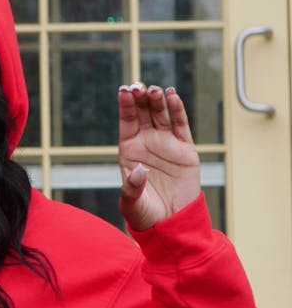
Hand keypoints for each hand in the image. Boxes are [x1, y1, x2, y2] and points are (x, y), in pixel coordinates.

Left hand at [117, 82, 201, 231]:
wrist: (171, 222)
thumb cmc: (145, 214)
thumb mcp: (132, 203)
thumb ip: (132, 187)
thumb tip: (139, 170)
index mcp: (129, 150)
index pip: (126, 122)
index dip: (125, 106)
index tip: (124, 90)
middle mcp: (147, 143)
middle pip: (143, 113)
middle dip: (140, 98)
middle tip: (139, 85)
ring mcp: (166, 144)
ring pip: (161, 115)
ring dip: (157, 101)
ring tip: (154, 90)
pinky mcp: (185, 149)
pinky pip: (181, 126)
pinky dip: (177, 110)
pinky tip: (172, 96)